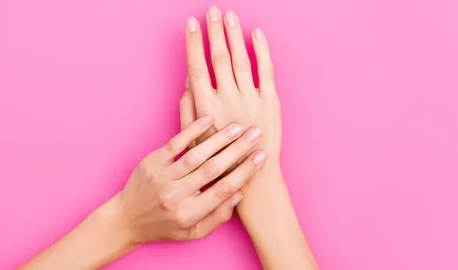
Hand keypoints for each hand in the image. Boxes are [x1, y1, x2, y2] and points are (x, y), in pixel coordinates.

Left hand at [113, 116, 266, 242]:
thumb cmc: (164, 226)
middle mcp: (175, 196)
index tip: (262, 157)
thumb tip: (239, 193)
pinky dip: (192, 131)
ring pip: (196, 154)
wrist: (126, 219)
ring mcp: (161, 177)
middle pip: (213, 169)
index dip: (245, 172)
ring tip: (238, 127)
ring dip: (219, 139)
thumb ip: (218, 216)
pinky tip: (209, 120)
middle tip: (256, 134)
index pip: (223, 190)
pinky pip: (174, 144)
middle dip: (238, 150)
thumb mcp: (193, 232)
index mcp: (188, 214)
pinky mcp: (151, 162)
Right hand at [182, 7, 280, 161]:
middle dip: (214, 30)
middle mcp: (227, 99)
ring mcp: (251, 99)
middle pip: (218, 56)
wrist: (254, 178)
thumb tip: (187, 82)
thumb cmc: (220, 161)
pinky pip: (266, 70)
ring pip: (240, 59)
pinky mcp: (270, 102)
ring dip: (234, 35)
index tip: (190, 24)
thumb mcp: (195, 139)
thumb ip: (188, 109)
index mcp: (206, 106)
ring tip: (229, 16)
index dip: (193, 43)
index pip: (196, 66)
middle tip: (212, 11)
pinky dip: (261, 50)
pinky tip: (256, 34)